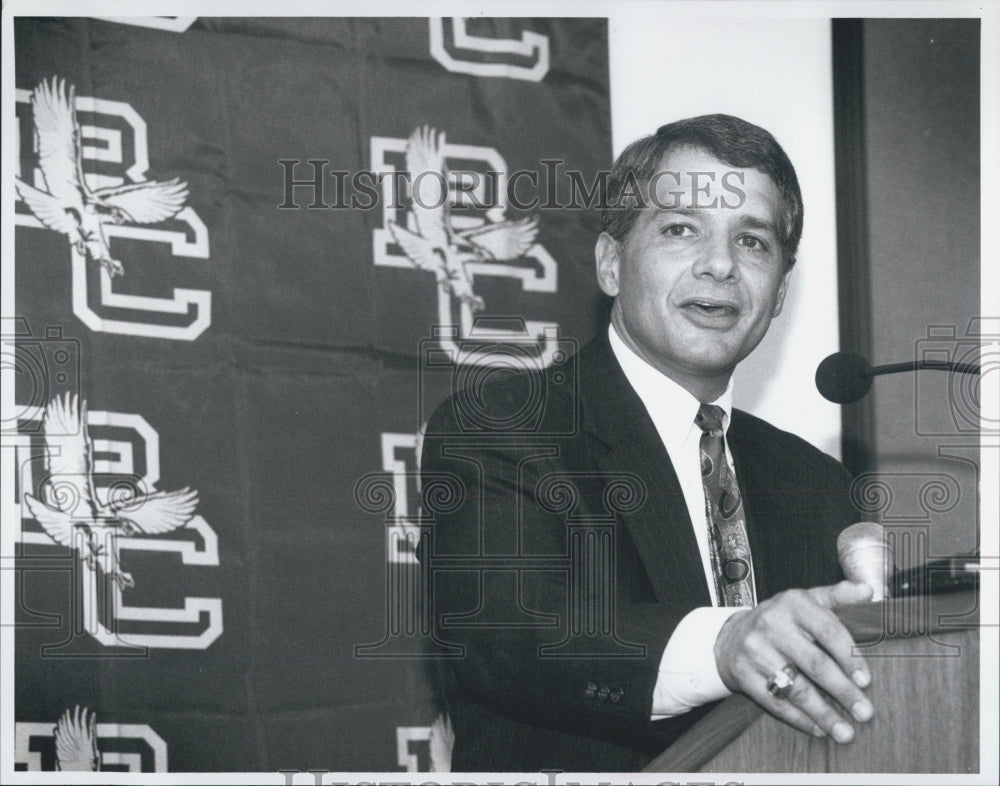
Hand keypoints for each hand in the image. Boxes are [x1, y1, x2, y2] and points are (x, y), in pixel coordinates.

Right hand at [713, 581, 874, 742]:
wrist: (732, 636)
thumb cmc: (781, 620)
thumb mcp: (806, 601)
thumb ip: (838, 596)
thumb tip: (867, 589)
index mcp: (792, 604)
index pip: (828, 630)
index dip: (850, 657)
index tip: (866, 681)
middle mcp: (771, 624)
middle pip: (814, 663)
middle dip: (843, 691)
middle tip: (865, 713)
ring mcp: (754, 651)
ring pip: (795, 687)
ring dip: (823, 713)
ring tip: (845, 732)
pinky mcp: (743, 674)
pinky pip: (775, 702)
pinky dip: (799, 719)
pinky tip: (817, 728)